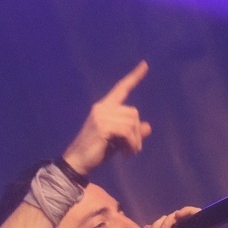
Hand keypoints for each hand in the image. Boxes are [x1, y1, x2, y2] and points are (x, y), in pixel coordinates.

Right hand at [62, 61, 151, 175]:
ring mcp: (101, 116)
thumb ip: (131, 132)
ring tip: (130, 153)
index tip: (145, 65)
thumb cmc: (96, 152)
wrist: (78, 162)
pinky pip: (127, 131)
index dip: (134, 77)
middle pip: (133, 112)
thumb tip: (149, 126)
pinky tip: (126, 153)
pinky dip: (131, 144)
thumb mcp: (117, 141)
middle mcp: (102, 107)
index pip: (121, 88)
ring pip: (132, 122)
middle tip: (134, 150)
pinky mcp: (102, 126)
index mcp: (104, 107)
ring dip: (135, 141)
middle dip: (138, 132)